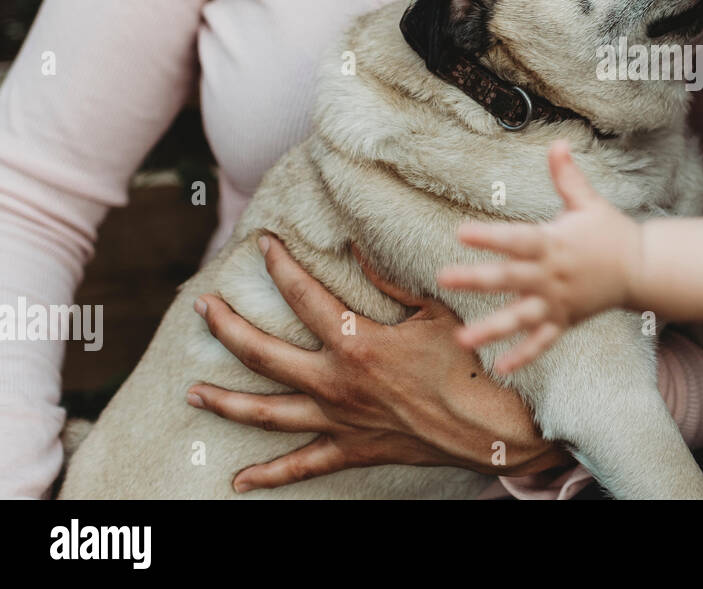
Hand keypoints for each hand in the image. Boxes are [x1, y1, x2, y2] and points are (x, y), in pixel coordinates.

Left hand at [188, 234, 568, 491]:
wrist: (487, 426)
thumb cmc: (466, 363)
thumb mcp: (433, 311)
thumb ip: (389, 280)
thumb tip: (357, 247)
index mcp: (356, 343)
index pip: (303, 296)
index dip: (280, 266)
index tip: (265, 244)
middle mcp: (335, 383)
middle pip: (262, 354)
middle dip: (226, 328)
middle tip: (203, 307)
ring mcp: (338, 420)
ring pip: (266, 412)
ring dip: (225, 401)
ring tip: (193, 392)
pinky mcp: (350, 448)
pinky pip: (302, 466)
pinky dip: (269, 475)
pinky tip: (239, 480)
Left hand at [439, 140, 640, 373]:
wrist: (642, 268)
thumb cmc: (610, 231)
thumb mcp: (589, 202)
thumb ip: (568, 177)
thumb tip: (558, 143)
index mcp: (554, 244)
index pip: (517, 239)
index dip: (490, 236)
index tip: (461, 232)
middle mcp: (552, 276)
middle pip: (509, 277)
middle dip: (476, 279)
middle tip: (443, 278)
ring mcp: (557, 302)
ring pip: (520, 318)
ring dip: (490, 329)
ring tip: (461, 339)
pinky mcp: (565, 321)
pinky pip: (542, 342)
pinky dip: (523, 356)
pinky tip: (499, 368)